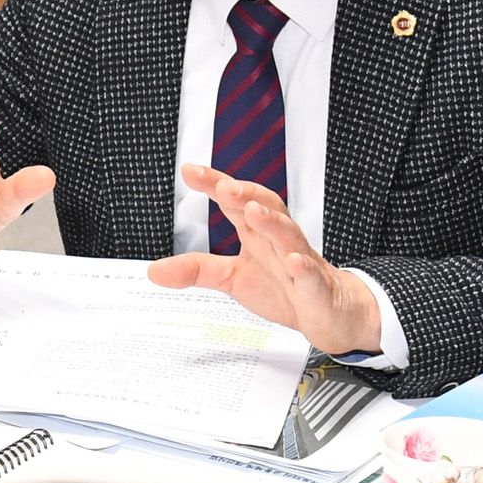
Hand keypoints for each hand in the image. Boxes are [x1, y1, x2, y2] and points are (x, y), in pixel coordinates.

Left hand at [146, 166, 385, 356]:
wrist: (328, 312)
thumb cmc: (283, 287)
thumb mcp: (231, 278)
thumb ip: (196, 270)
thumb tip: (154, 270)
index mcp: (257, 233)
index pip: (235, 202)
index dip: (214, 184)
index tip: (189, 171)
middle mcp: (278, 240)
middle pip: (265, 207)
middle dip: (245, 194)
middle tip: (223, 187)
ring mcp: (299, 261)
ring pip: (289, 236)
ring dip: (272, 222)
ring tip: (255, 211)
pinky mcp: (315, 287)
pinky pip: (310, 275)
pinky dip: (303, 267)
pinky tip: (294, 261)